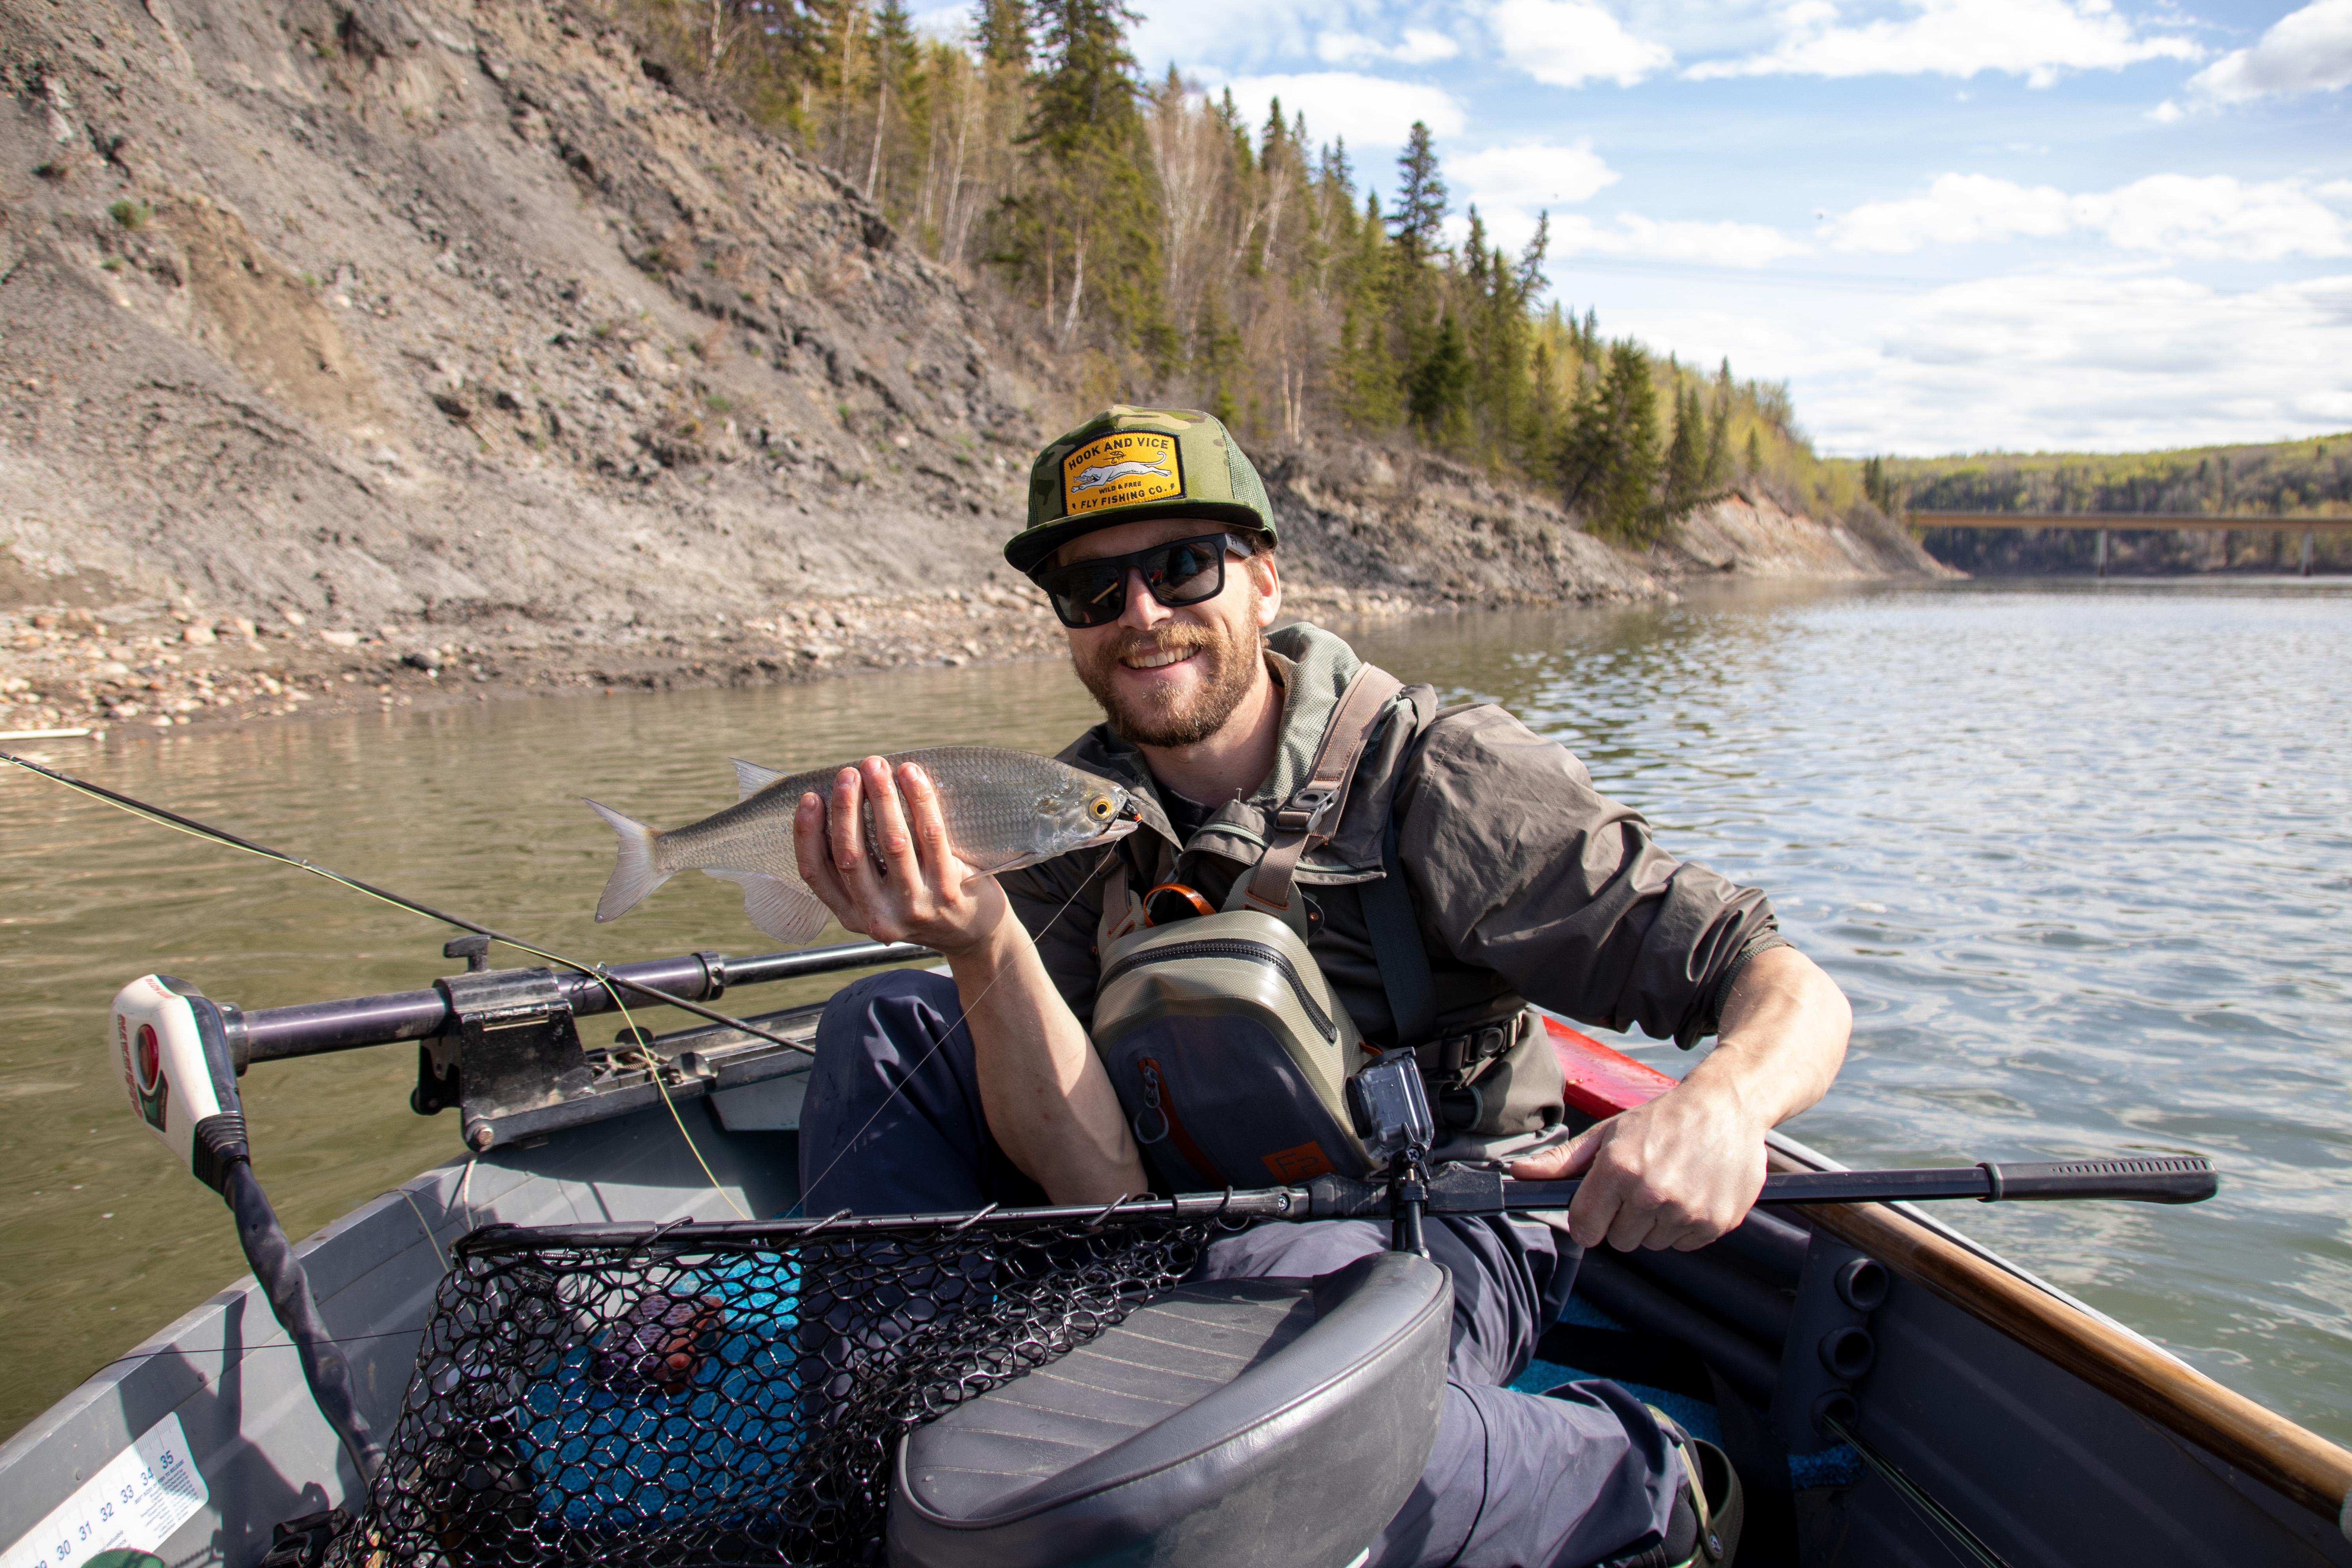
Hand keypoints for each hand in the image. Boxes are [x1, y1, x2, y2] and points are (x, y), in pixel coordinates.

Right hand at [792, 757, 1009, 958]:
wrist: (971, 932)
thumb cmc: (919, 901)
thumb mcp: (878, 898)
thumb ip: (857, 867)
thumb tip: (837, 802)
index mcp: (851, 914)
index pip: (816, 872)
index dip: (807, 833)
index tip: (809, 798)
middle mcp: (878, 915)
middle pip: (850, 855)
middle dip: (845, 808)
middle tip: (848, 773)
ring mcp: (914, 905)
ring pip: (891, 842)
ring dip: (881, 798)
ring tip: (876, 766)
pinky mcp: (947, 890)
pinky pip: (930, 836)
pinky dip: (919, 800)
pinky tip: (911, 775)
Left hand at [1509, 1075, 1767, 1251]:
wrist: (1725, 1106)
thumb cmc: (1662, 1119)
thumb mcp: (1608, 1132)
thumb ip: (1562, 1161)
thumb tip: (1518, 1173)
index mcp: (1618, 1170)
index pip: (1585, 1230)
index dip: (1588, 1219)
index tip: (1599, 1207)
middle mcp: (1651, 1194)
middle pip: (1619, 1240)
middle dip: (1623, 1219)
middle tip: (1640, 1187)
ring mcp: (1686, 1211)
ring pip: (1652, 1244)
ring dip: (1655, 1223)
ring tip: (1669, 1185)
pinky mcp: (1716, 1222)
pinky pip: (1684, 1244)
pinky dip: (1685, 1226)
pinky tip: (1691, 1193)